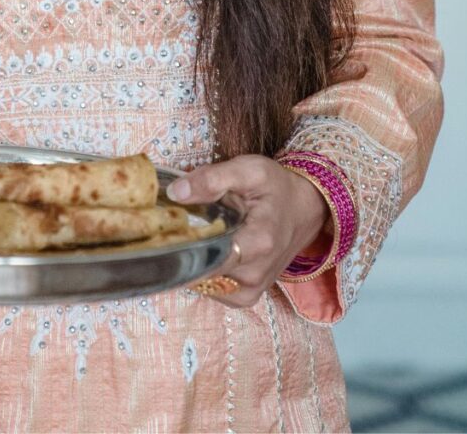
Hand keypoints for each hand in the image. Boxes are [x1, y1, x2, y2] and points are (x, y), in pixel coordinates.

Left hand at [167, 155, 329, 307]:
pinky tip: (205, 249)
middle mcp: (255, 273)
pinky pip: (212, 289)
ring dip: (191, 260)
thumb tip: (176, 193)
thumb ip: (212, 179)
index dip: (178, 246)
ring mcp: (252, 289)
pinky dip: (203, 271)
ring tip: (193, 234)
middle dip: (180, 249)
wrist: (305, 208)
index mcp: (258, 242)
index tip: (162, 232)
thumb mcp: (249, 170)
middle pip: (199, 270)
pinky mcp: (248, 296)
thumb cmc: (276, 188)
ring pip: (201, 281)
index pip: (207, 258)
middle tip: (173, 226)